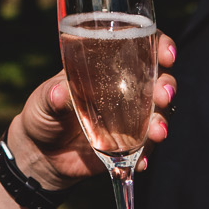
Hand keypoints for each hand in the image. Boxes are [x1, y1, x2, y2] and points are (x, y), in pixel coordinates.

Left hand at [10, 32, 176, 187]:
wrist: (41, 155)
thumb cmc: (42, 114)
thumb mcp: (42, 100)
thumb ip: (53, 96)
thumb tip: (61, 92)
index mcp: (106, 65)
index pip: (141, 46)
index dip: (159, 45)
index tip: (165, 54)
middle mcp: (126, 88)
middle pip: (159, 79)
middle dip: (167, 85)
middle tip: (163, 96)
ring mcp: (131, 118)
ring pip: (159, 113)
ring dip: (162, 121)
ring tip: (157, 133)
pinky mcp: (129, 145)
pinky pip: (146, 148)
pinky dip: (146, 154)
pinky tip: (140, 162)